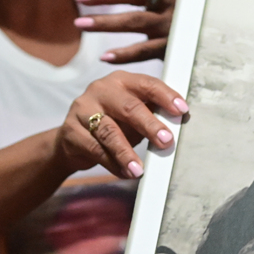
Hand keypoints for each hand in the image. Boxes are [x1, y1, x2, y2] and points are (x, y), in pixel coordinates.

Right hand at [54, 70, 186, 178]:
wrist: (71, 140)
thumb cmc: (112, 123)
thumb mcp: (132, 115)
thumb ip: (152, 113)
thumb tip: (180, 121)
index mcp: (121, 80)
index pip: (147, 84)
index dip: (165, 96)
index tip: (182, 111)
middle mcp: (101, 89)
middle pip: (128, 107)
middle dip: (149, 125)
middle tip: (166, 142)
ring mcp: (82, 109)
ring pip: (109, 131)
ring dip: (127, 153)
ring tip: (140, 170)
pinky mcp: (71, 131)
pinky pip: (95, 149)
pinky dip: (112, 164)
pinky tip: (126, 173)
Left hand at [73, 0, 179, 63]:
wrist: (215, 29)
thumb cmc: (182, 4)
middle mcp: (172, 0)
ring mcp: (172, 24)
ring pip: (135, 22)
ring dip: (106, 23)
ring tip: (81, 23)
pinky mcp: (172, 47)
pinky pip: (144, 52)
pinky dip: (123, 54)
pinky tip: (104, 56)